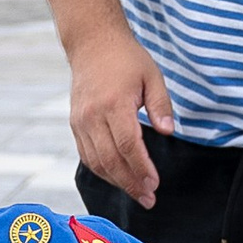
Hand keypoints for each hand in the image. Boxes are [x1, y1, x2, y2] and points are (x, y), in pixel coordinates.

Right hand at [68, 34, 174, 210]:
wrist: (92, 43)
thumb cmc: (125, 58)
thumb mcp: (152, 76)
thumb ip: (161, 105)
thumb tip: (167, 132)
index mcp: (114, 103)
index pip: (128, 145)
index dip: (141, 168)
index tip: (154, 184)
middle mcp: (93, 115)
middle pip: (110, 160)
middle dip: (130, 183)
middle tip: (148, 198)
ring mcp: (80, 121)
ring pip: (96, 162)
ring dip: (116, 181)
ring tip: (136, 192)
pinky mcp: (75, 124)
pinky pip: (86, 155)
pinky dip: (102, 170)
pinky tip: (118, 177)